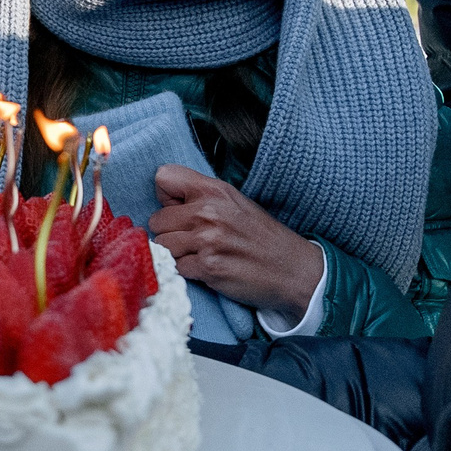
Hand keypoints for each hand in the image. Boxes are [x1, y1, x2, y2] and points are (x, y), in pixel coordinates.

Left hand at [149, 163, 324, 322]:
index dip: (166, 197)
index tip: (179, 209)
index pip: (163, 178)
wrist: (294, 270)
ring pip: (161, 246)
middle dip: (170, 232)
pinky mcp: (208, 267)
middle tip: (195, 240)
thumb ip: (200, 196)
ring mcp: (207, 240)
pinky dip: (187, 272)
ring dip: (176, 254)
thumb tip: (163, 200)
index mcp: (214, 189)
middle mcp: (208, 211)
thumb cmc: (262, 237)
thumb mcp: (235, 202)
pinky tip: (207, 269)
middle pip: (156, 220)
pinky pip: (175, 268)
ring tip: (201, 255)